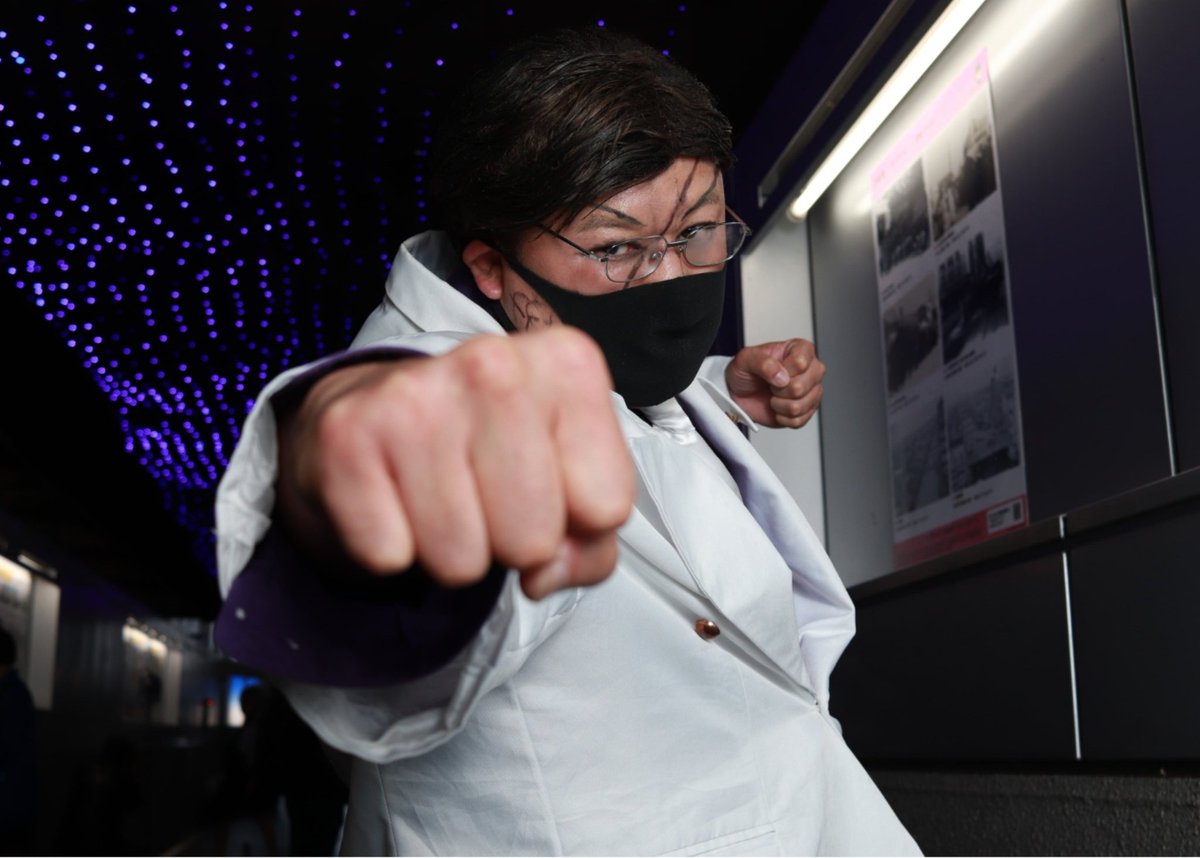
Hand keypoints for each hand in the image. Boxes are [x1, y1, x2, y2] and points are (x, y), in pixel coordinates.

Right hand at [276, 328, 635, 599]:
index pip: (607, 507)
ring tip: (441, 498)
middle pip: (534, 540)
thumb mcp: (569, 476)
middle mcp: (494, 363)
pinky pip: (389, 555)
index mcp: (566, 363)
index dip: (577, 523)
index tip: (544, 486)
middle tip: (484, 497)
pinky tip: (393, 498)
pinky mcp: (347, 433)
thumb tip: (546, 574)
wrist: (378, 410)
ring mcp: (415, 394)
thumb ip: (593, 538)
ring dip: (451, 550)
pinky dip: (391, 548)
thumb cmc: (490, 447)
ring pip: (460, 559)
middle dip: (511, 543)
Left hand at [725, 338, 824, 427]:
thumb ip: (763, 362)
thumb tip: (781, 376)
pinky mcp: (807, 411)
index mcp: (801, 350)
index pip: (800, 362)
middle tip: (771, 385)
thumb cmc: (745, 372)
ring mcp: (811, 391)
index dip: (783, 371)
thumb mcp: (746, 359)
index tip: (772, 371)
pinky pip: (798, 420)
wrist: (737, 393)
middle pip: (801, 386)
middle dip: (779, 390)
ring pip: (800, 406)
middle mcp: (811, 370)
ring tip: (773, 396)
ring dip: (779, 405)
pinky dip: (781, 417)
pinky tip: (777, 407)